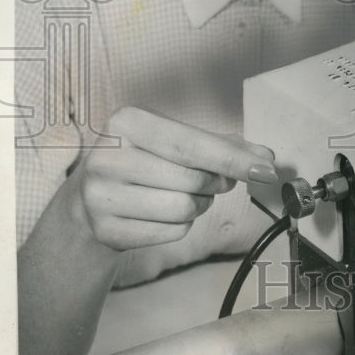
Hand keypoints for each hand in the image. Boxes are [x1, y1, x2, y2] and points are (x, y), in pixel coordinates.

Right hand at [69, 106, 276, 250]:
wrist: (87, 200)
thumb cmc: (142, 161)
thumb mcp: (172, 141)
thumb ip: (220, 145)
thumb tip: (263, 158)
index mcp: (126, 122)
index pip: (191, 144)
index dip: (233, 158)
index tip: (267, 168)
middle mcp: (107, 157)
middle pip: (192, 179)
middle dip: (214, 184)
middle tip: (214, 182)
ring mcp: (101, 196)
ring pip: (184, 208)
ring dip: (198, 205)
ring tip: (182, 194)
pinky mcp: (106, 230)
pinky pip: (171, 232)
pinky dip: (180, 225)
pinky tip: (161, 212)